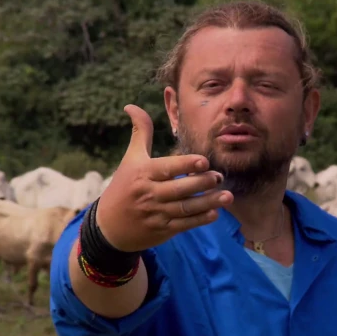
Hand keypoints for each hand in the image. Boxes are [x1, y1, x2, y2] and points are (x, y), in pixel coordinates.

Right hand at [95, 104, 233, 251]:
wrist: (109, 227)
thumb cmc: (123, 186)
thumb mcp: (130, 159)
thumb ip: (140, 133)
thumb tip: (132, 105)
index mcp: (143, 174)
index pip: (167, 168)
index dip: (187, 165)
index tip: (204, 161)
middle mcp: (149, 194)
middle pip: (180, 189)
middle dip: (202, 183)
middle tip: (220, 177)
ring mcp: (156, 214)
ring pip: (186, 208)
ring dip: (208, 203)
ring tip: (227, 196)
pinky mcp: (162, 230)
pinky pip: (184, 224)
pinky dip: (200, 220)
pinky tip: (215, 213)